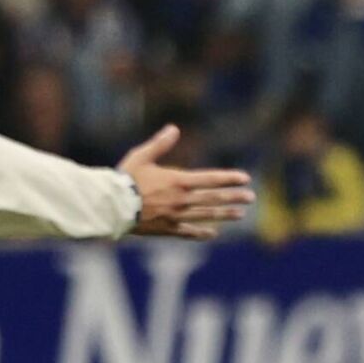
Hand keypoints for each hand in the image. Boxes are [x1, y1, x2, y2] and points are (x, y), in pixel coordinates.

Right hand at [116, 125, 253, 239]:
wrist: (112, 207)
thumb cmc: (125, 179)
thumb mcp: (142, 156)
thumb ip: (160, 144)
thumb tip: (174, 129)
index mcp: (178, 181)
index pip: (211, 179)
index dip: (229, 178)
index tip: (245, 179)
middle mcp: (182, 200)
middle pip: (214, 198)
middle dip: (234, 197)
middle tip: (251, 198)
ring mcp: (176, 217)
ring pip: (206, 216)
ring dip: (224, 214)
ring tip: (240, 214)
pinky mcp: (167, 229)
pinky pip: (188, 232)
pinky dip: (201, 233)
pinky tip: (213, 233)